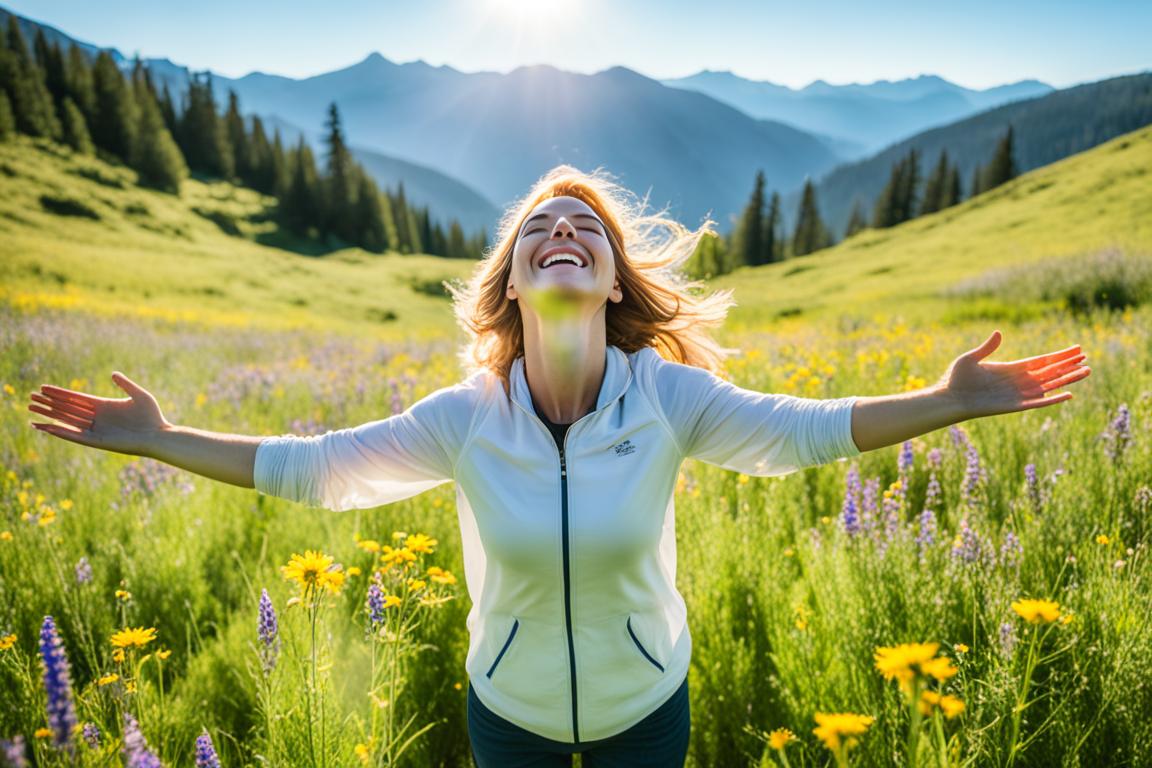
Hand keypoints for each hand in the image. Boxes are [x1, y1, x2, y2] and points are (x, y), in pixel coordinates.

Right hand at [28, 372, 173, 455]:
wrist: (159, 435)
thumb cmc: (152, 416)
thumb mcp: (139, 395)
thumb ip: (125, 384)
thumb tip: (112, 373)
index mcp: (104, 406)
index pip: (76, 398)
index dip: (60, 393)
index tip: (43, 388)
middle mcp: (97, 417)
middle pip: (67, 408)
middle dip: (49, 403)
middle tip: (30, 398)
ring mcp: (96, 429)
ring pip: (67, 421)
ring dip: (49, 416)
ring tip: (32, 410)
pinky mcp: (97, 441)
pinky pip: (75, 436)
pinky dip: (60, 431)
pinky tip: (46, 426)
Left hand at [938, 330, 1091, 418]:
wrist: (947, 398)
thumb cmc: (955, 379)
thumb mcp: (971, 358)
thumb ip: (987, 347)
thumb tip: (999, 332)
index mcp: (1011, 368)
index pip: (1042, 361)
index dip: (1059, 355)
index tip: (1076, 349)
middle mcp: (1018, 381)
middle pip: (1050, 372)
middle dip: (1068, 365)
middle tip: (1087, 358)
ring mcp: (1018, 394)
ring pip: (1050, 385)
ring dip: (1068, 379)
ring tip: (1087, 371)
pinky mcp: (1014, 406)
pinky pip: (1038, 403)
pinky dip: (1053, 399)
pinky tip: (1069, 394)